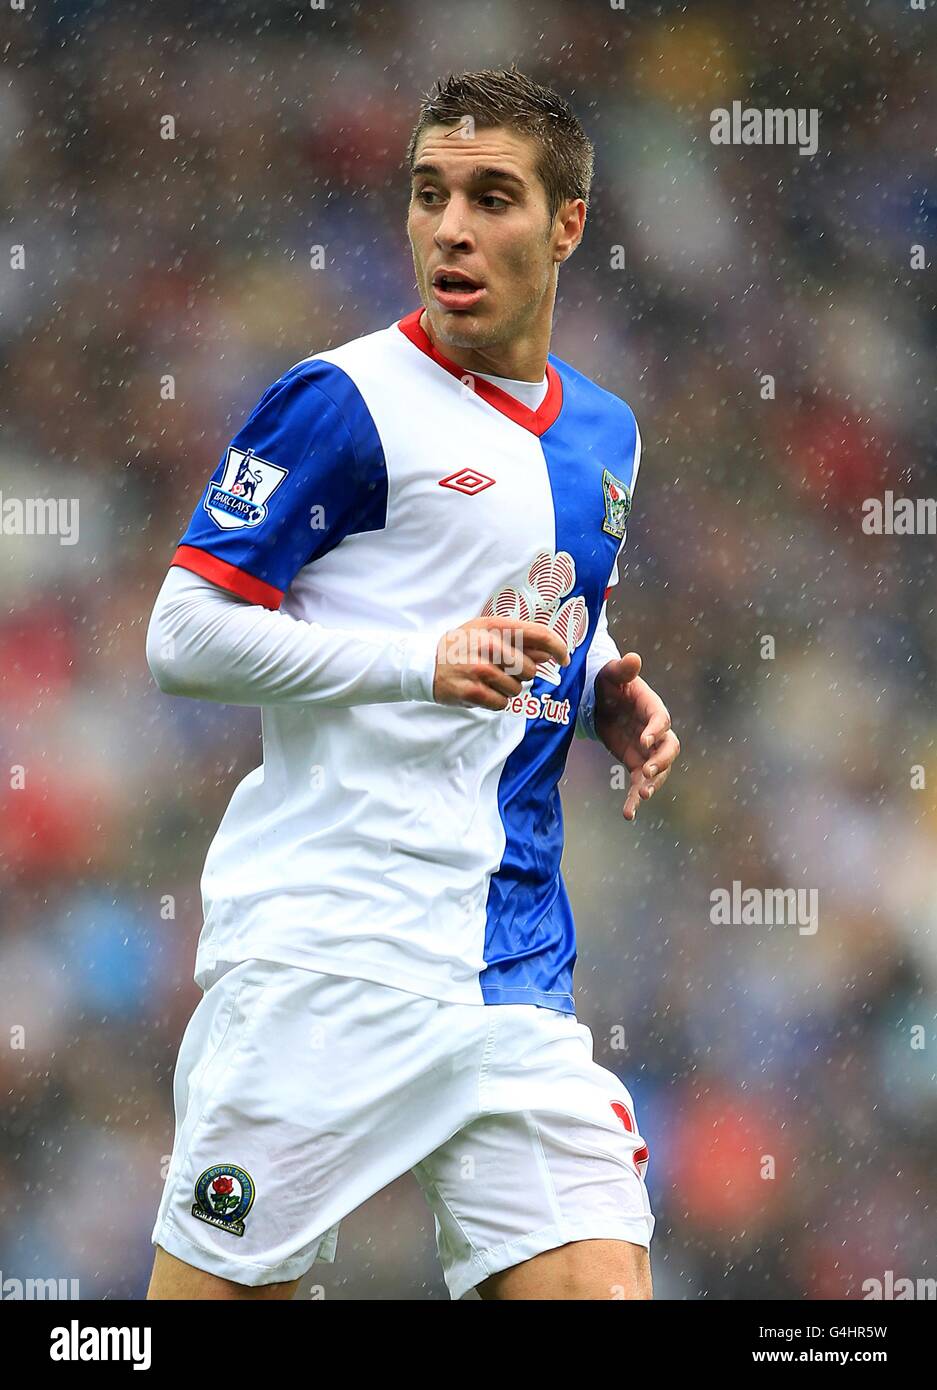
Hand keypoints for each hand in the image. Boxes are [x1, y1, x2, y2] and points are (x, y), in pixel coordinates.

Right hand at [433, 616, 569, 709]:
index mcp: (495, 626)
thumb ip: (520, 641)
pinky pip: (502, 703)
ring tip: (488, 681)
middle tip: (504, 672)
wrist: (425, 663)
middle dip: (522, 676)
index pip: (538, 634)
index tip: (564, 659)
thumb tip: (550, 655)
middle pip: (529, 670)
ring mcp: (481, 669)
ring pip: (516, 690)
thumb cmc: (462, 646)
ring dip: (507, 690)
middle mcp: (489, 645)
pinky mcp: (474, 692)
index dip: (558, 648)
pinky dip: (496, 701)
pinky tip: (482, 691)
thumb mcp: (487, 633)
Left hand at [594, 652, 679, 821]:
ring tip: (640, 796)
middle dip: (660, 762)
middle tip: (645, 773)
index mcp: (652, 708)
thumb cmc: (608, 682)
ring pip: (659, 771)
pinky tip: (628, 814)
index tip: (643, 740)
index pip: (661, 720)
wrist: (599, 700)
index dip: (655, 730)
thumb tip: (633, 658)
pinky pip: (639, 784)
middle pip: (669, 749)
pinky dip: (635, 799)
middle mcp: (655, 732)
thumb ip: (622, 669)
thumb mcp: (610, 674)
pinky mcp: (635, 764)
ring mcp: (647, 751)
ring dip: (651, 784)